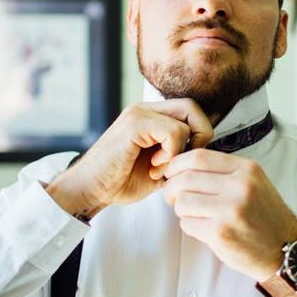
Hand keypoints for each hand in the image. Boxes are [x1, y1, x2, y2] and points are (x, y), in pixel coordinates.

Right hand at [45, 100, 213, 214]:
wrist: (90, 190)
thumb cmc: (120, 181)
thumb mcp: (158, 166)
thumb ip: (178, 154)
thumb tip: (205, 153)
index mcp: (149, 117)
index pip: (189, 110)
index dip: (199, 133)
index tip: (187, 159)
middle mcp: (144, 110)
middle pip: (192, 107)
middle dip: (200, 135)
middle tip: (185, 160)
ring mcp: (139, 114)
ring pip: (185, 120)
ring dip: (181, 151)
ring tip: (161, 168)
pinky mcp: (135, 124)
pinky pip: (173, 132)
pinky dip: (171, 153)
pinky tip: (154, 168)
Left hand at [160, 149, 296, 281]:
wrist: (287, 250)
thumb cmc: (267, 218)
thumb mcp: (254, 183)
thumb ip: (224, 173)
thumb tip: (183, 168)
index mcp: (246, 169)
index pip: (198, 157)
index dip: (177, 165)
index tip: (172, 173)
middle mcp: (240, 186)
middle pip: (185, 178)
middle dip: (171, 188)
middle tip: (174, 197)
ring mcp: (230, 209)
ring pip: (182, 201)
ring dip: (182, 210)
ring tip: (197, 215)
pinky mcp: (221, 232)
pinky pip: (187, 224)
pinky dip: (190, 226)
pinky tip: (205, 229)